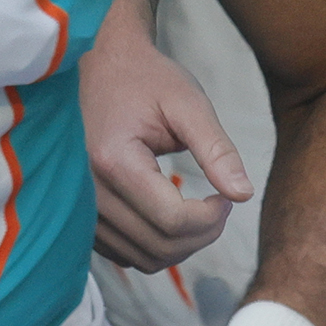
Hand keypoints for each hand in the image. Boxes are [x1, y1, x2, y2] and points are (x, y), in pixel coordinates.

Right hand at [80, 10, 254, 271]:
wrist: (101, 67)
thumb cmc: (147, 79)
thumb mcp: (189, 104)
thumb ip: (217, 150)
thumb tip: (243, 194)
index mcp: (114, 161)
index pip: (172, 220)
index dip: (211, 218)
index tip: (227, 197)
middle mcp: (89, 193)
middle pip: (160, 246)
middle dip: (203, 233)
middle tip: (222, 202)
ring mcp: (81, 209)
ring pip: (143, 258)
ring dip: (182, 245)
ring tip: (201, 210)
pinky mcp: (83, 217)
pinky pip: (125, 254)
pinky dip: (157, 245)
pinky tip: (174, 215)